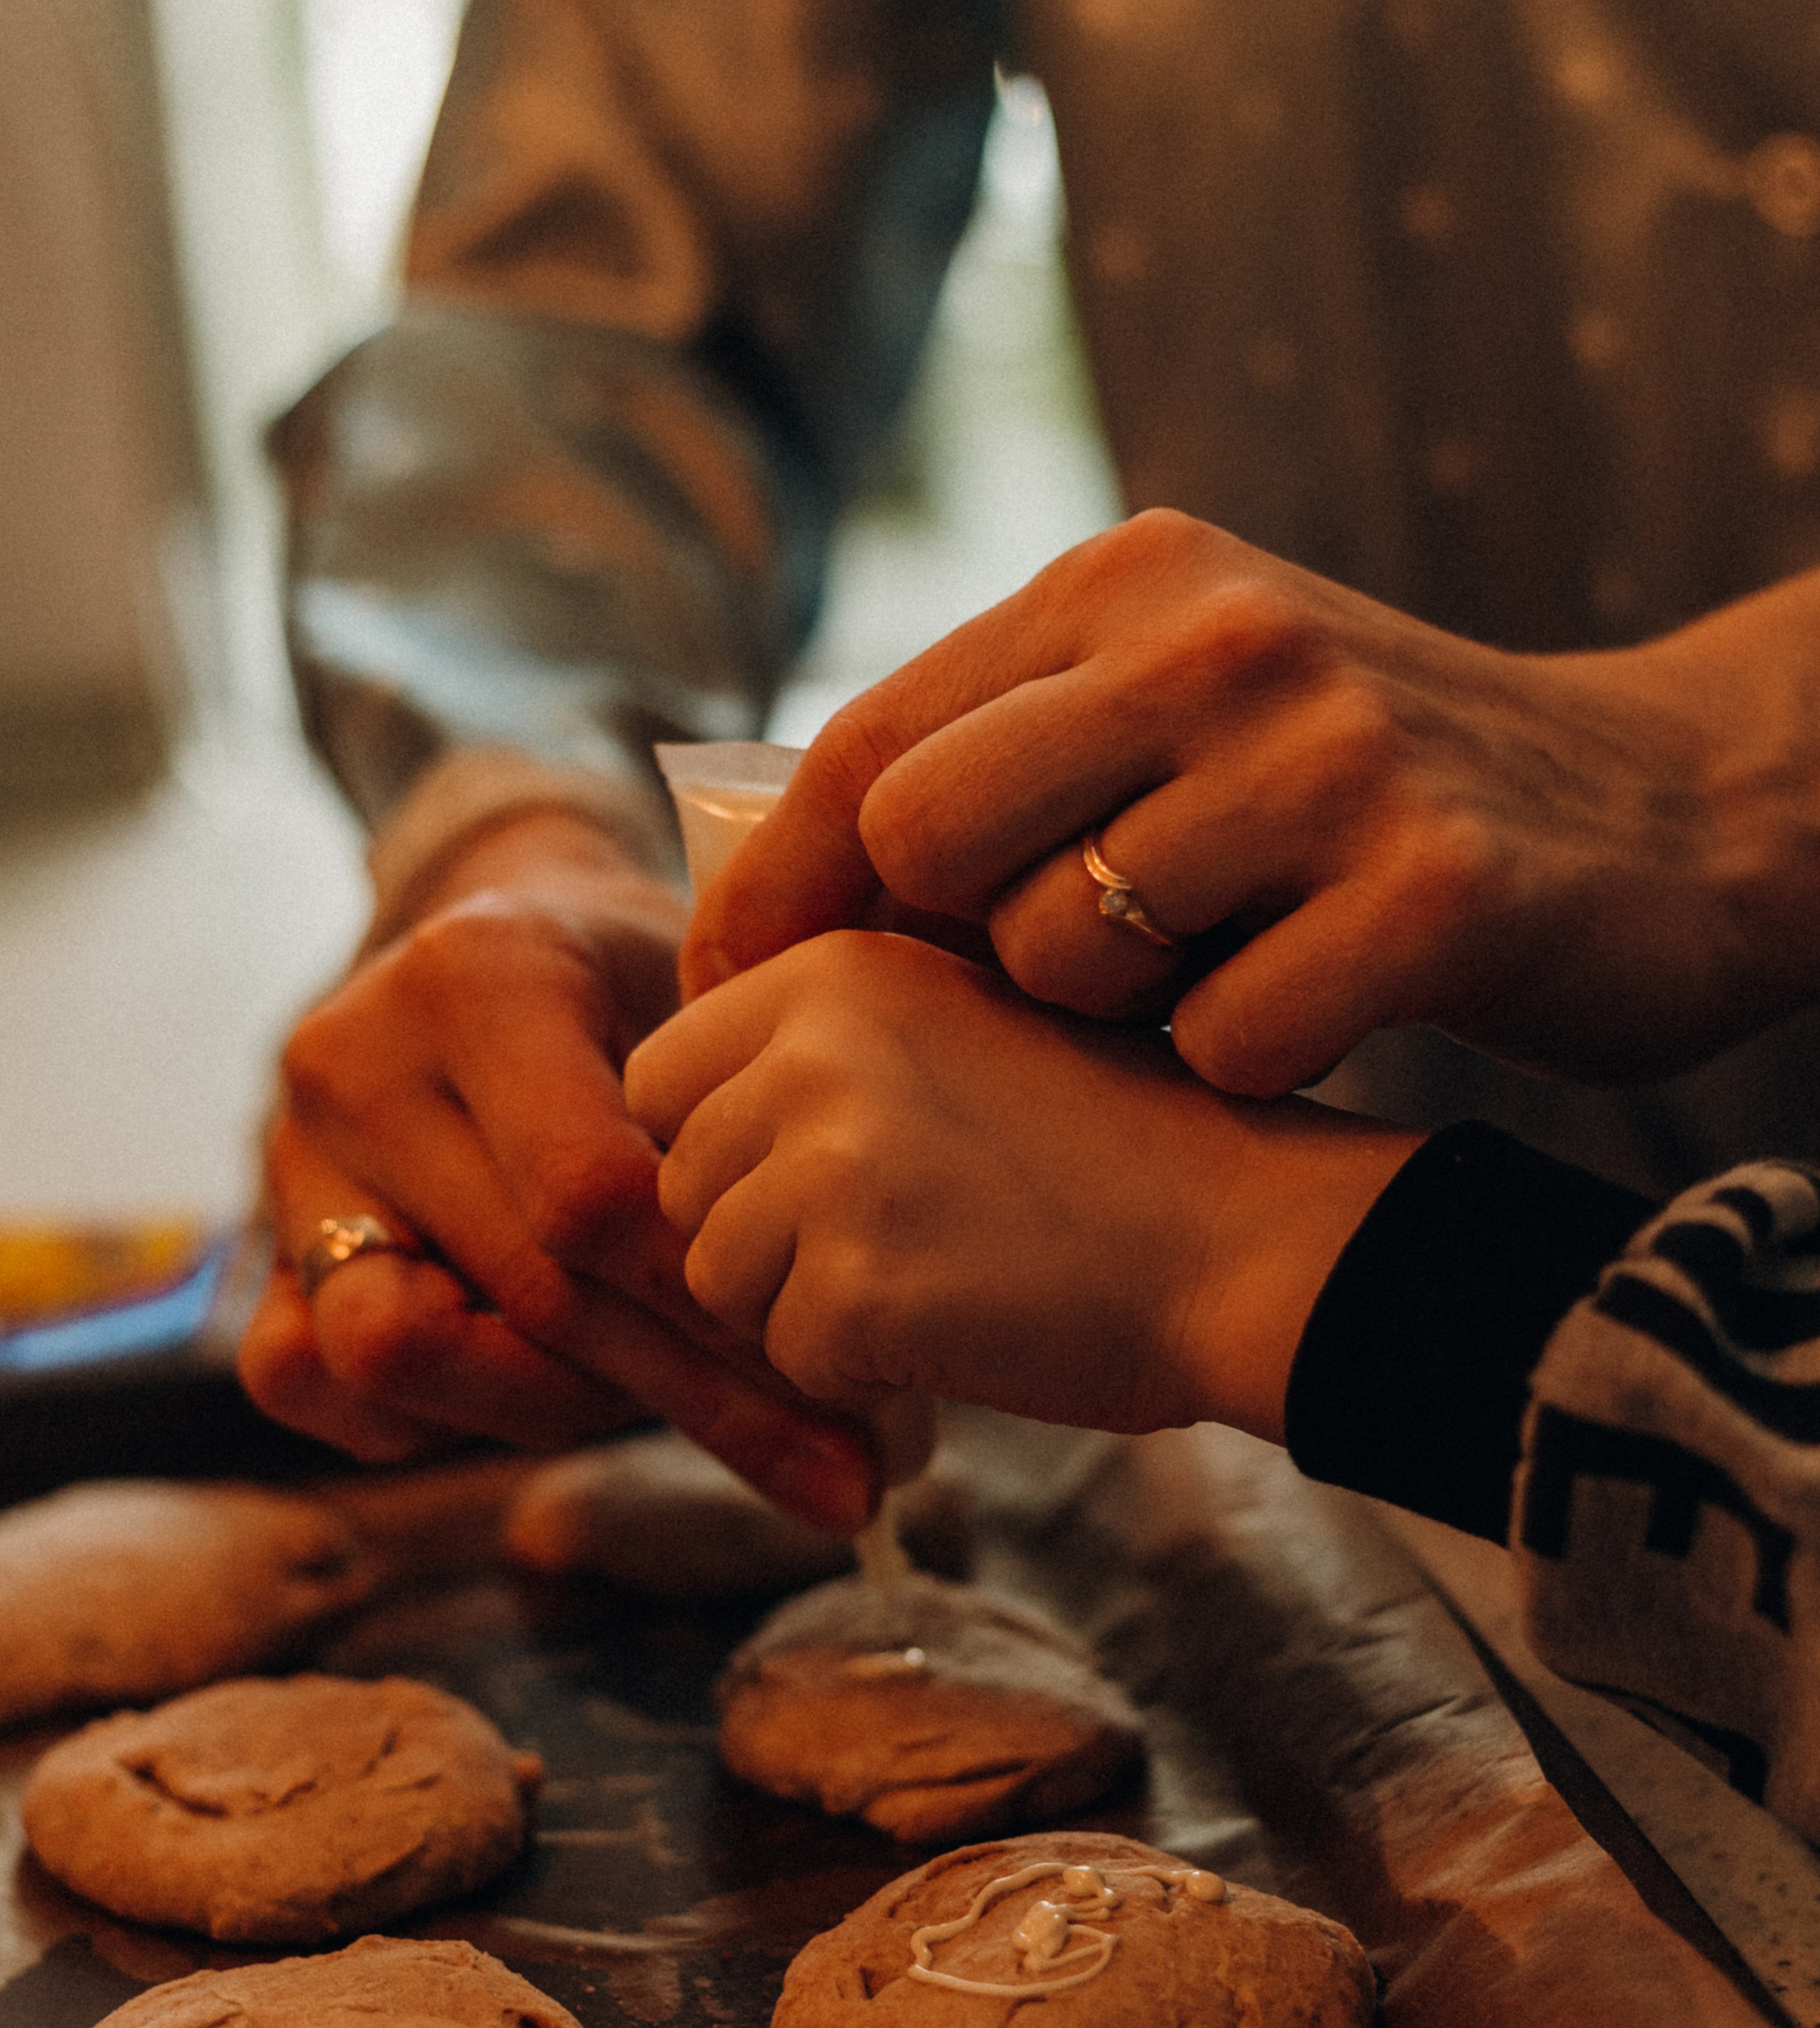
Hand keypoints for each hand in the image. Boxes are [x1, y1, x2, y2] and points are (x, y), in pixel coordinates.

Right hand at [239, 809, 884, 1527]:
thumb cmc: (640, 984)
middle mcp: (353, 1066)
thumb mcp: (715, 1003)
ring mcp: (289, 1166)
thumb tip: (882, 1331)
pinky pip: (307, 1384)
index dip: (718, 1301)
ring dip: (573, 1415)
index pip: (590, 1196)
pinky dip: (439, 1417)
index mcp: (475, 978)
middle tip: (848, 1469)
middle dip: (700, 1395)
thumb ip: (758, 1121)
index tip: (845, 1361)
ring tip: (727, 1433)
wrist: (497, 948)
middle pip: (524, 1292)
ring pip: (403, 1357)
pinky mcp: (261, 1255)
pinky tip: (571, 1415)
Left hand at [625, 932, 1418, 1440]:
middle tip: (908, 1243)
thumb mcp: (969, 1032)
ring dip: (807, 1310)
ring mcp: (827, 1168)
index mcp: (834, 969)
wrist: (1253, 1239)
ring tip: (943, 1280)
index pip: (666, 1074)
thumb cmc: (1127, 1150)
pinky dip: (866, 1374)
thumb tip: (686, 1118)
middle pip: (682, 1184)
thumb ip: (830, 1050)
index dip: (730, 1149)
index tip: (829, 1183)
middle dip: (766, 1239)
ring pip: (718, 1279)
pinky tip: (968, 1328)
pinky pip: (792, 1360)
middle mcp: (813, 1048)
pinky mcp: (853, 1286)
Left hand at [683, 514, 1819, 1096]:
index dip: (773, 891)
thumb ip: (1018, 745)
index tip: (730, 998)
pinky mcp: (1434, 891)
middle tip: (1003, 1019)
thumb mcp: (1195, 701)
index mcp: (1134, 584)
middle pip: (929, 838)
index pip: (868, 740)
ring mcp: (1331, 760)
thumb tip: (778, 863)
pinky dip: (1237, 1071)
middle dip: (942, 957)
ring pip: (1068, 951)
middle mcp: (1220, 642)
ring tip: (1198, 999)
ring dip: (1105, 1025)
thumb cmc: (1376, 794)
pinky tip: (1302, 1035)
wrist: (1670, 814)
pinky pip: (1222, 1040)